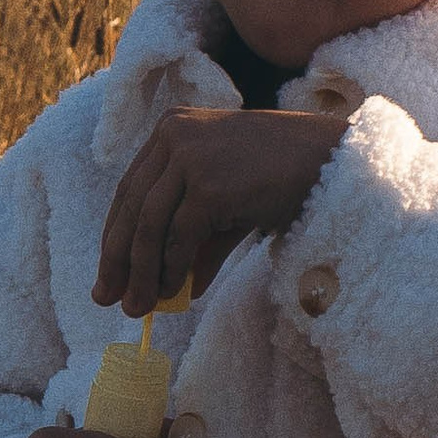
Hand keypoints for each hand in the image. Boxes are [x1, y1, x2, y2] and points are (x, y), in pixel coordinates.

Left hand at [95, 93, 361, 315]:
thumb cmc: (285, 179)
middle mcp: (174, 136)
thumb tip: (171, 287)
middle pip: (131, 207)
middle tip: (106, 298)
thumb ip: (197, 238)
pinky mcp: (208, 184)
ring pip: (149, 225)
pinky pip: (177, 237)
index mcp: (172, 130)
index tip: (109, 271)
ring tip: (137, 307)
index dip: (115, 234)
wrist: (330, 162)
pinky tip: (170, 293)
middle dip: (117, 259)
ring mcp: (189, 157)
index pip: (130, 189)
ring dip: (140, 273)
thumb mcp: (229, 204)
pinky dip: (170, 270)